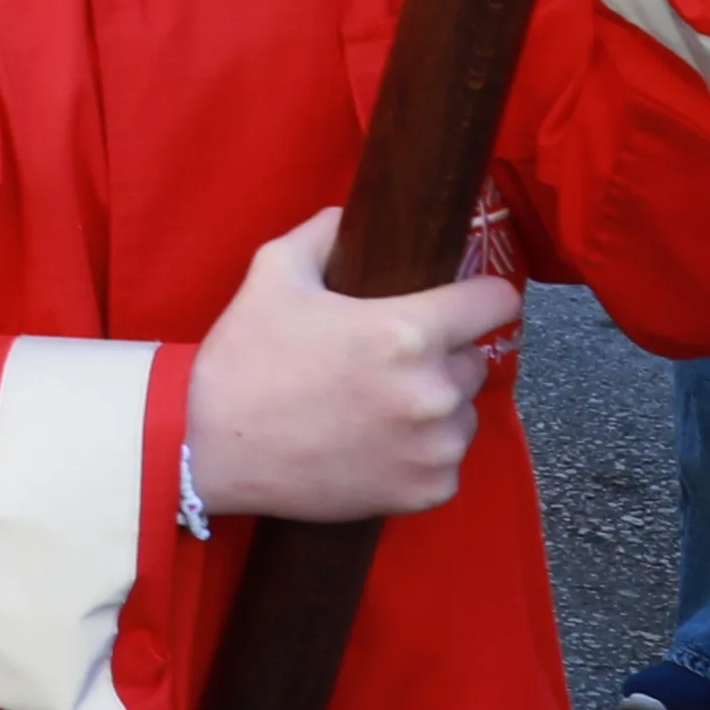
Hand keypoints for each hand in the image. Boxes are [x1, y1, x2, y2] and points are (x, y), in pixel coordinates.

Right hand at [182, 207, 517, 521]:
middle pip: (476, 359)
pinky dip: (419, 454)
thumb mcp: (271, 276)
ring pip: (462, 412)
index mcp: (407, 333)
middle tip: (385, 363)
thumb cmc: (245, 362)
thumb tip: (349, 219)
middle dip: (440, 356)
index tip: (464, 300)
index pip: (497, 301)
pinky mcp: (430, 491)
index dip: (480, 295)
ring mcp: (436, 447)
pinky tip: (372, 446)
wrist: (212, 453)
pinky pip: (446, 461)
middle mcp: (434, 391)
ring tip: (375, 408)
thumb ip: (322, 236)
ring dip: (433, 407)